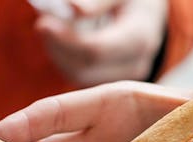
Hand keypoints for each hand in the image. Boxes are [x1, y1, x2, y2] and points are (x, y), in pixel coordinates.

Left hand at [34, 0, 167, 85]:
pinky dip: (66, 61)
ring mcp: (125, 78)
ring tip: (52, 29)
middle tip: (43, 24)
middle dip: (58, 49)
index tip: (43, 23)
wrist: (149, 13)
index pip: (97, 50)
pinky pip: (82, 79)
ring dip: (59, 55)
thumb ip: (98, 0)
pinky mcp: (113, 82)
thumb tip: (73, 9)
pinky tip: (62, 41)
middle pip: (85, 70)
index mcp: (140, 38)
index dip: (66, 40)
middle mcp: (136, 65)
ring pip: (80, 78)